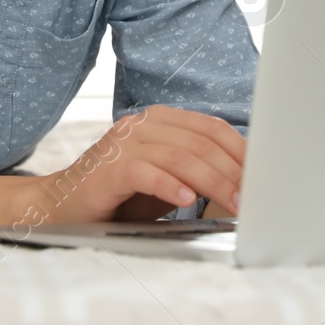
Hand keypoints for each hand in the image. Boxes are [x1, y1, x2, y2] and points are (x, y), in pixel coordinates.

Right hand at [24, 105, 244, 224]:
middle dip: (232, 171)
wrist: (63, 205)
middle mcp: (142, 124)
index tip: (262, 173)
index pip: (210, 127)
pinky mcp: (109, 167)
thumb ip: (195, 172)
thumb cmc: (119, 195)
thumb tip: (242, 182)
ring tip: (232, 203)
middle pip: (200, 142)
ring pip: (180, 156)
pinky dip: (171, 186)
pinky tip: (187, 200)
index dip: (240, 149)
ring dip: (212, 182)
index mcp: (160, 120)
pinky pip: (147, 172)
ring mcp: (124, 143)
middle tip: (251, 197)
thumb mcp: (165, 178)